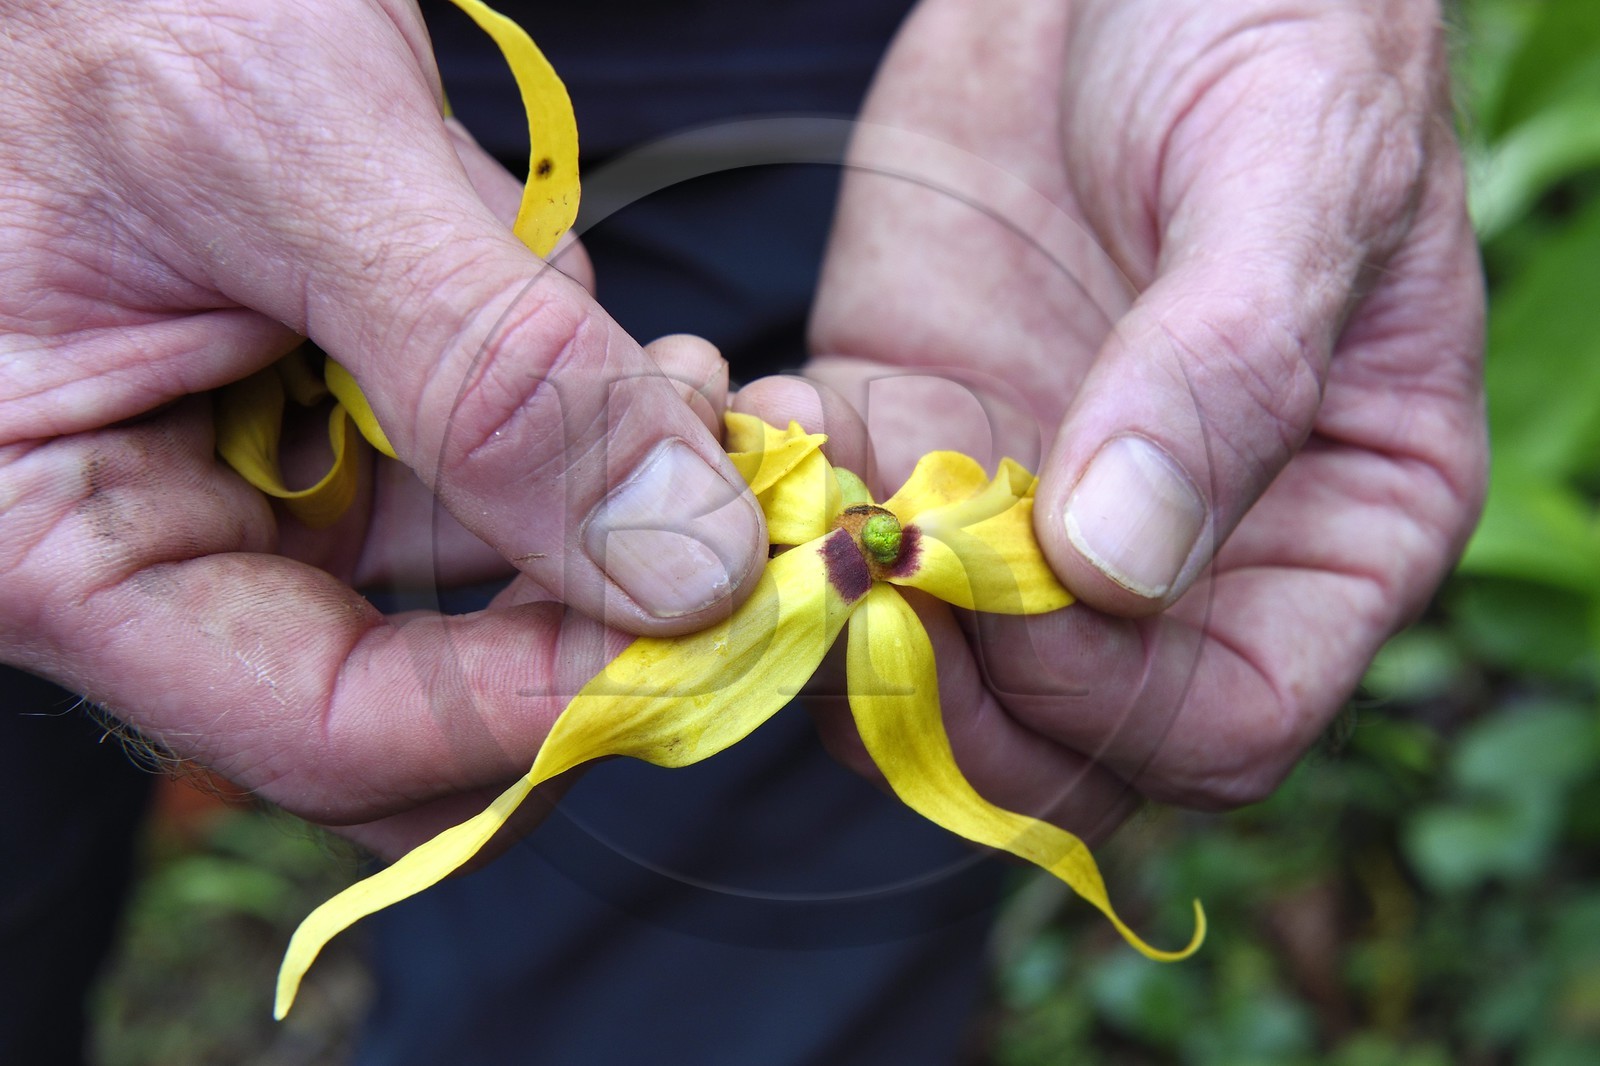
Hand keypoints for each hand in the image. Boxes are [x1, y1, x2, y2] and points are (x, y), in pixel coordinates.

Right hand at [0, 0, 763, 854]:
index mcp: (66, 543)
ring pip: (487, 561)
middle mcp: (164, 539)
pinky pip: (495, 454)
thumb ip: (487, 370)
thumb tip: (683, 570)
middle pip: (423, 680)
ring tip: (680, 373)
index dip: (537, 704)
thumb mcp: (287, 151)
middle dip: (591, 597)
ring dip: (606, 481)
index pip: (329, 725)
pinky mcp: (338, 405)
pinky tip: (593, 314)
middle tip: (735, 503)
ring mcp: (261, 474)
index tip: (715, 631)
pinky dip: (571, 398)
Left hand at [800, 0, 1484, 819]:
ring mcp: (1038, 493)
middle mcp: (1184, 544)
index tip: (1009, 601)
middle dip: (955, 700)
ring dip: (850, 630)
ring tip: (810, 508)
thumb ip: (1229, 365)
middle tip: (868, 589)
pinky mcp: (920, 421)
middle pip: (1066, 737)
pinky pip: (843, 537)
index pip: (1227, 716)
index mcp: (1333, 521)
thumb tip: (1123, 559)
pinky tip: (774, 421)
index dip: (1112, 706)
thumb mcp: (1296, 166)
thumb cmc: (1272, 24)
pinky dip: (789, 521)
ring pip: (934, 669)